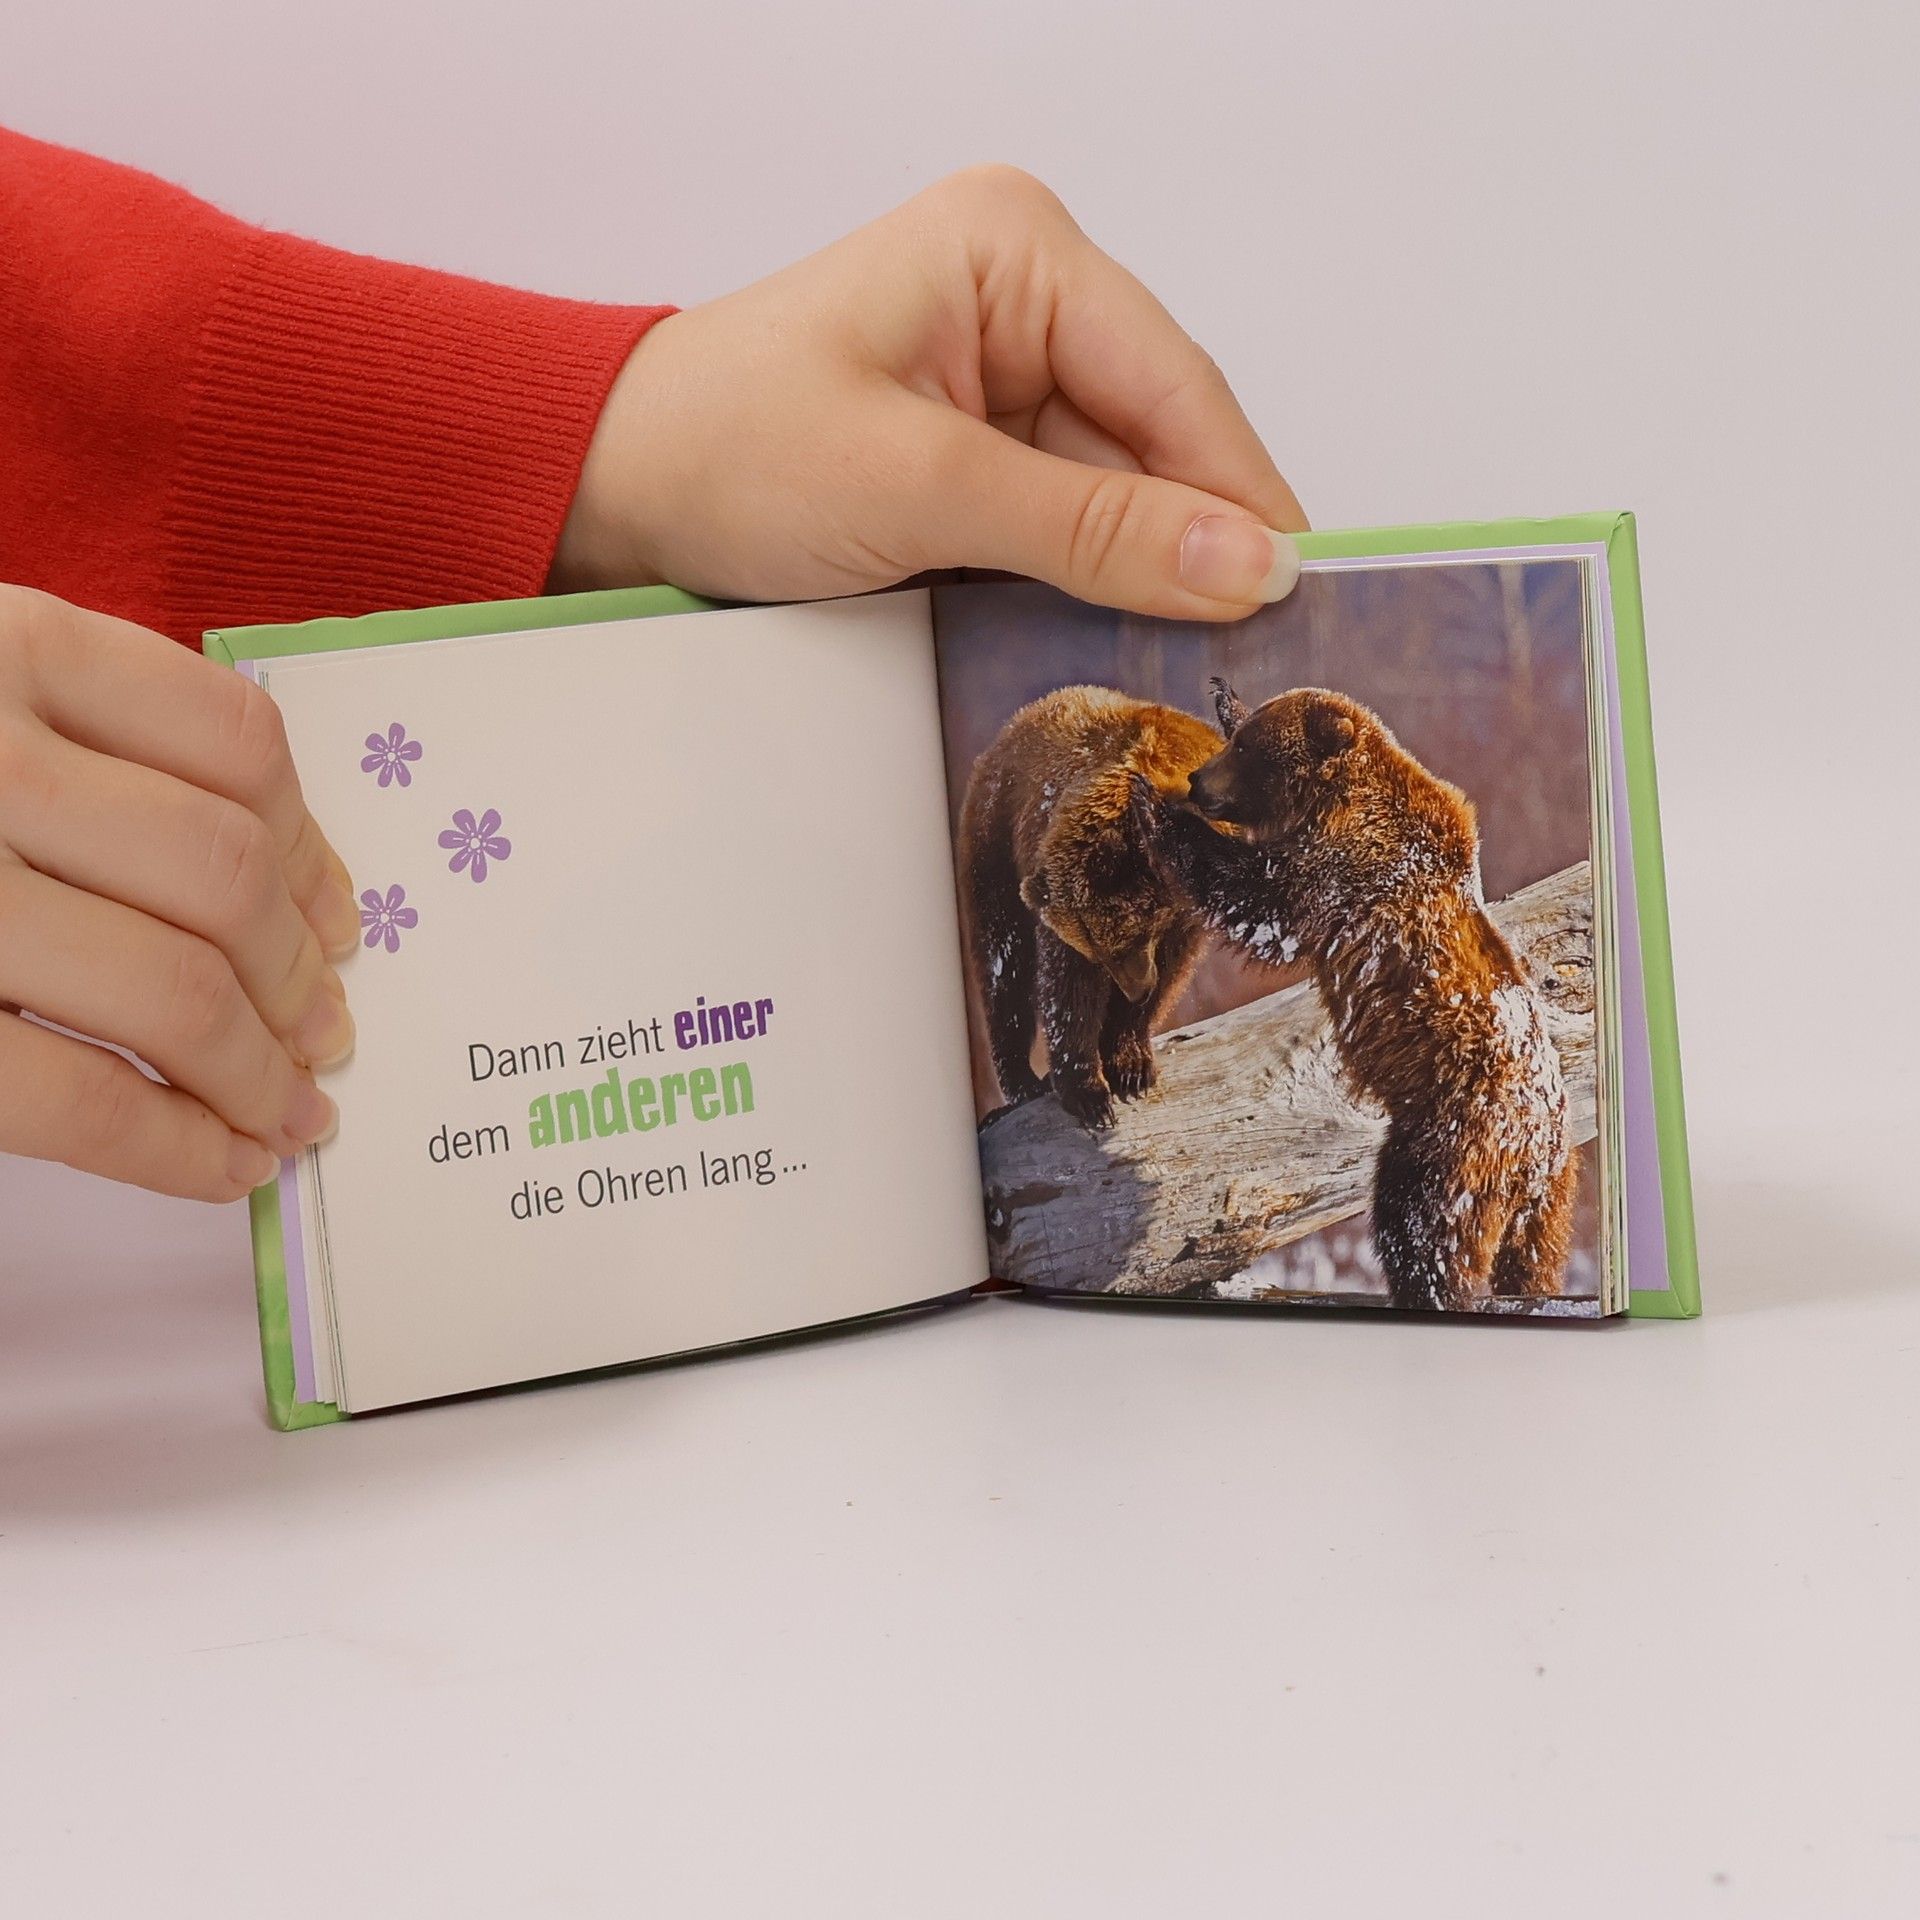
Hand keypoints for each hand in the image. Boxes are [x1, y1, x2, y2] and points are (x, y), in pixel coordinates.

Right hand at [0, 587, 359, 1199]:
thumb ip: (98, 745)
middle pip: (222, 877)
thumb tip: (303, 899)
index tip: (337, 923)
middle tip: (329, 1039)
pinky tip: (220, 1167)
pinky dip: (174, 1146)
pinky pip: (72, 1097)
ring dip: (259, 1073)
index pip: (238, 743)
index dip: (313, 851)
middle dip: (299, 981)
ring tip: (289, 1116)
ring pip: (173, 988)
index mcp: (3, 644)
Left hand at [555, 166, 1306, 619]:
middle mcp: (1026, 299)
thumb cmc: (727, 449)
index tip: (1293, 601)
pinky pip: (1068, 522)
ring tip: (1182, 670)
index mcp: (1017, 250)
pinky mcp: (980, 452)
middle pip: (1159, 438)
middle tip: (1244, 660)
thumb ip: (1091, 525)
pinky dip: (1083, 584)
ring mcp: (1004, 379)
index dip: (1238, 495)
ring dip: (1137, 577)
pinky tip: (1107, 646)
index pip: (1172, 382)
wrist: (612, 492)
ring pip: (1120, 491)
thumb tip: (1249, 565)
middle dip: (1191, 545)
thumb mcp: (921, 488)